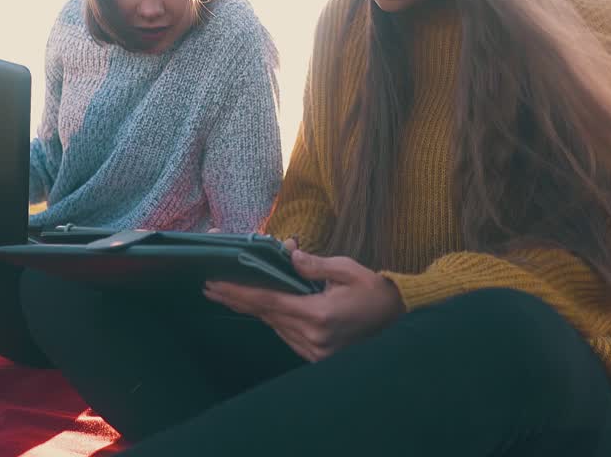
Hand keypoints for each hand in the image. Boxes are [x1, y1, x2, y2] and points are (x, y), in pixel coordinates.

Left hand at [203, 249, 405, 361]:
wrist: (400, 320)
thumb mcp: (347, 269)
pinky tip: (259, 307)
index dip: (238, 292)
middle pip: (265, 315)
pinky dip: (273, 319)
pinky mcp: (317, 357)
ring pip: (274, 326)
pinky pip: (287, 335)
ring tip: (229, 292)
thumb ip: (314, 264)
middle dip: (237, 300)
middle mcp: (313, 338)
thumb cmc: (375, 291)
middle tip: (209, 287)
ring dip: (254, 309)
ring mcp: (314, 352)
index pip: (268, 301)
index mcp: (319, 315)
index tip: (214, 284)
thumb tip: (288, 253)